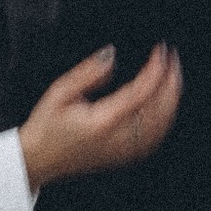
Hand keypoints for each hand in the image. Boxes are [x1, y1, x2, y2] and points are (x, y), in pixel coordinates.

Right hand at [18, 43, 181, 188]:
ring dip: (172, 100)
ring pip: (161, 126)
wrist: (38, 159)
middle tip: (172, 60)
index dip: (155, 69)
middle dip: (171, 82)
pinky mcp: (123, 157)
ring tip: (173, 77)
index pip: (140, 92)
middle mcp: (117, 139)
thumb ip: (88, 72)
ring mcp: (123, 151)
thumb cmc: (46, 127)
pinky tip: (165, 105)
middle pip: (159, 111)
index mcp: (102, 122)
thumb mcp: (59, 92)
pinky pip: (154, 138)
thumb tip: (111, 56)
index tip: (160, 52)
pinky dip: (165, 118)